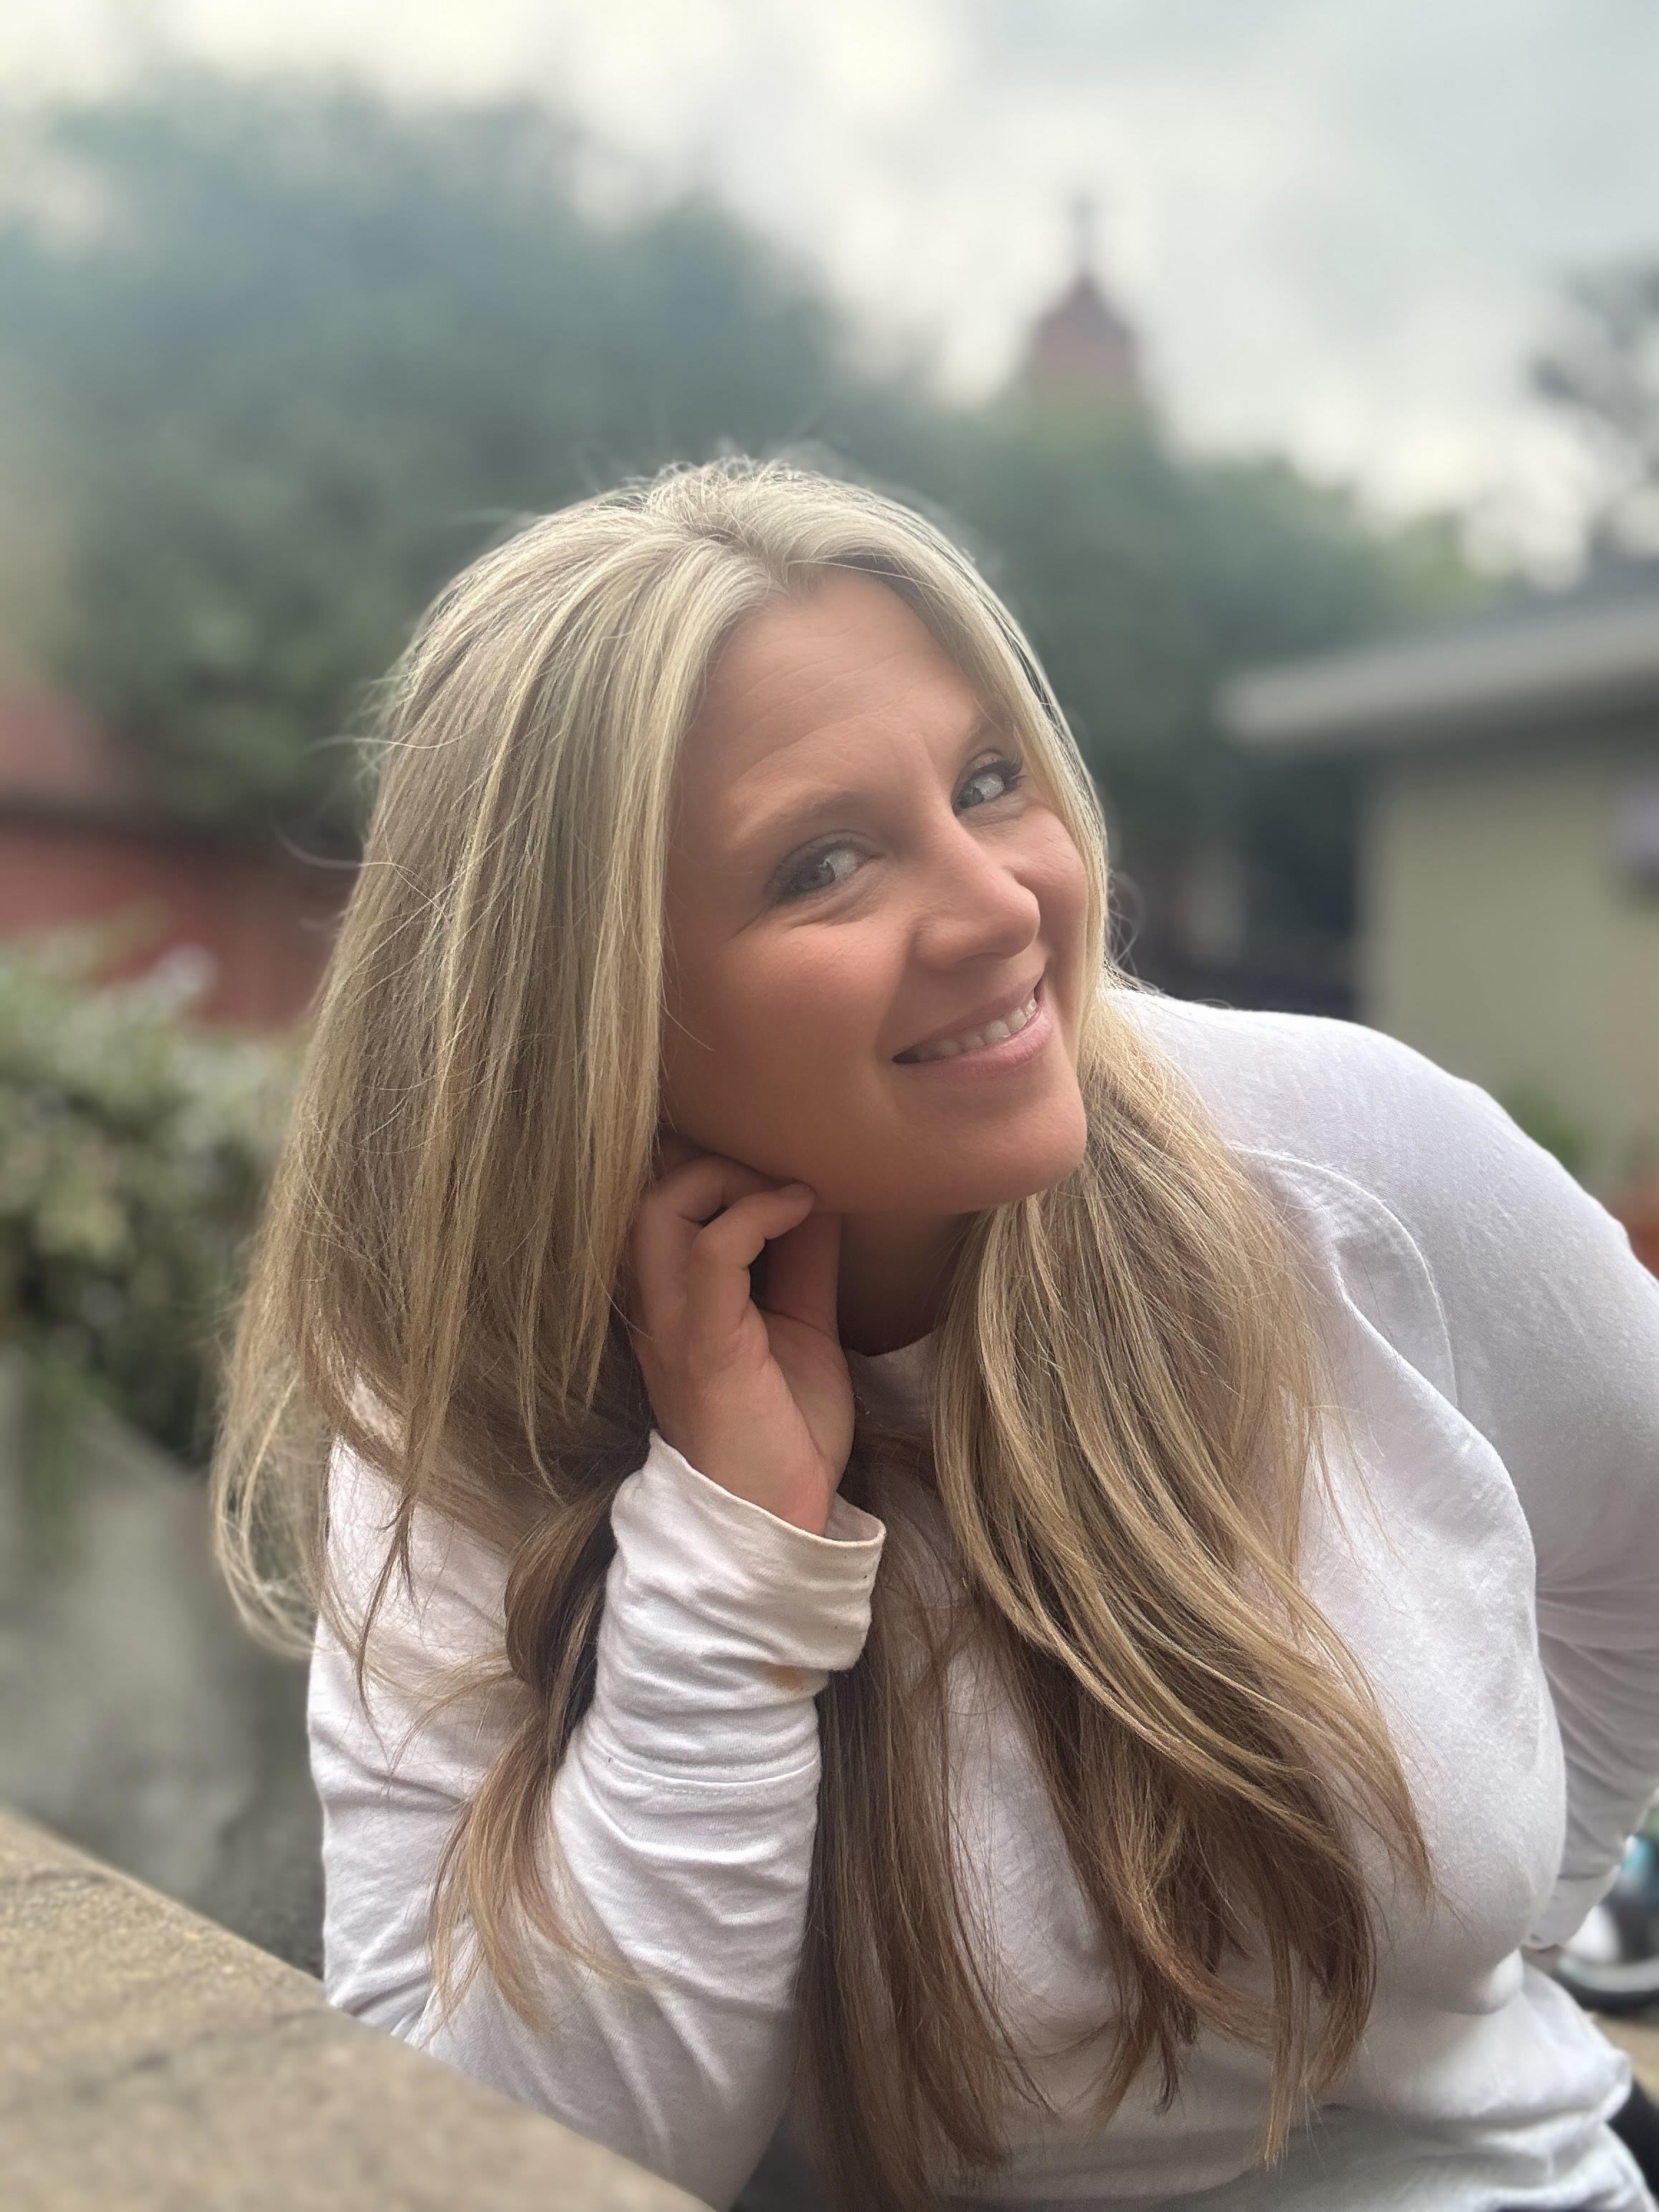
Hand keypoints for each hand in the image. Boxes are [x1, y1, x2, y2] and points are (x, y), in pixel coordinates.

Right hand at [623, 1136, 851, 1534]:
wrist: (777, 1520)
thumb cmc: (785, 1432)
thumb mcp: (801, 1329)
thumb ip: (802, 1267)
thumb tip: (818, 1199)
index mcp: (676, 1305)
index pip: (666, 1210)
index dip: (719, 1176)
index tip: (786, 1181)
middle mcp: (660, 1310)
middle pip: (651, 1197)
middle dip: (716, 1167)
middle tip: (781, 1183)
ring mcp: (674, 1327)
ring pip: (662, 1212)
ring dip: (729, 1182)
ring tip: (787, 1193)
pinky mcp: (706, 1346)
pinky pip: (712, 1252)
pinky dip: (755, 1214)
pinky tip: (799, 1209)